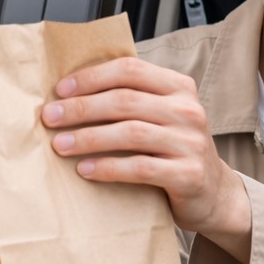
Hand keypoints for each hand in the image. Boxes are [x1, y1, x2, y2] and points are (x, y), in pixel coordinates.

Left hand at [43, 57, 248, 239]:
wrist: (213, 193)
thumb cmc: (175, 150)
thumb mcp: (161, 116)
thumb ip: (131, 100)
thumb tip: (71, 93)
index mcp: (179, 87)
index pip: (130, 69)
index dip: (92, 77)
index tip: (60, 90)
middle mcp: (188, 110)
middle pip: (125, 100)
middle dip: (82, 108)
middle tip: (50, 117)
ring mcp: (191, 142)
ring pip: (130, 132)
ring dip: (89, 138)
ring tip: (60, 144)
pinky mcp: (189, 174)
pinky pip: (140, 168)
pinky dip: (108, 167)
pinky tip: (85, 169)